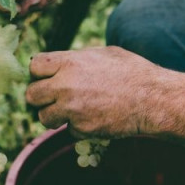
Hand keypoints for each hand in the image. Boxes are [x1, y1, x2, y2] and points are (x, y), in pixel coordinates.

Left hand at [25, 46, 162, 138]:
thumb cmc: (132, 72)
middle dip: (41, 97)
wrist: (152, 99)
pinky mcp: (82, 128)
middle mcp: (65, 85)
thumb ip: (77, 59)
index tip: (48, 78)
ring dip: (55, 115)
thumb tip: (61, 63)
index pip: (34, 66)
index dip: (39, 73)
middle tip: (54, 98)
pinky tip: (94, 118)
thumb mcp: (103, 54)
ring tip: (72, 110)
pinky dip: (78, 127)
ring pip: (44, 117)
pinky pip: (68, 130)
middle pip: (31, 95)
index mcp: (69, 62)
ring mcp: (72, 109)